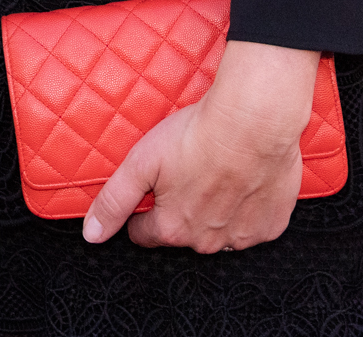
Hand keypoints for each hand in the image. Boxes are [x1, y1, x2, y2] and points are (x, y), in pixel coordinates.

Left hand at [80, 39, 319, 251]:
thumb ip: (113, 202)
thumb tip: (91, 234)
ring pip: (218, 230)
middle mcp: (206, 242)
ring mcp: (242, 236)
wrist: (254, 121)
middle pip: (183, 232)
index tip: (151, 190)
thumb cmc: (197, 136)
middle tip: (188, 171)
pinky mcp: (271, 225)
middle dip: (180, 207)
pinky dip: (247, 208)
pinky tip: (243, 180)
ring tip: (216, 173)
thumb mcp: (140, 163)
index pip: (144, 234)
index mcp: (173, 229)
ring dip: (215, 210)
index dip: (142, 211)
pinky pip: (253, 224)